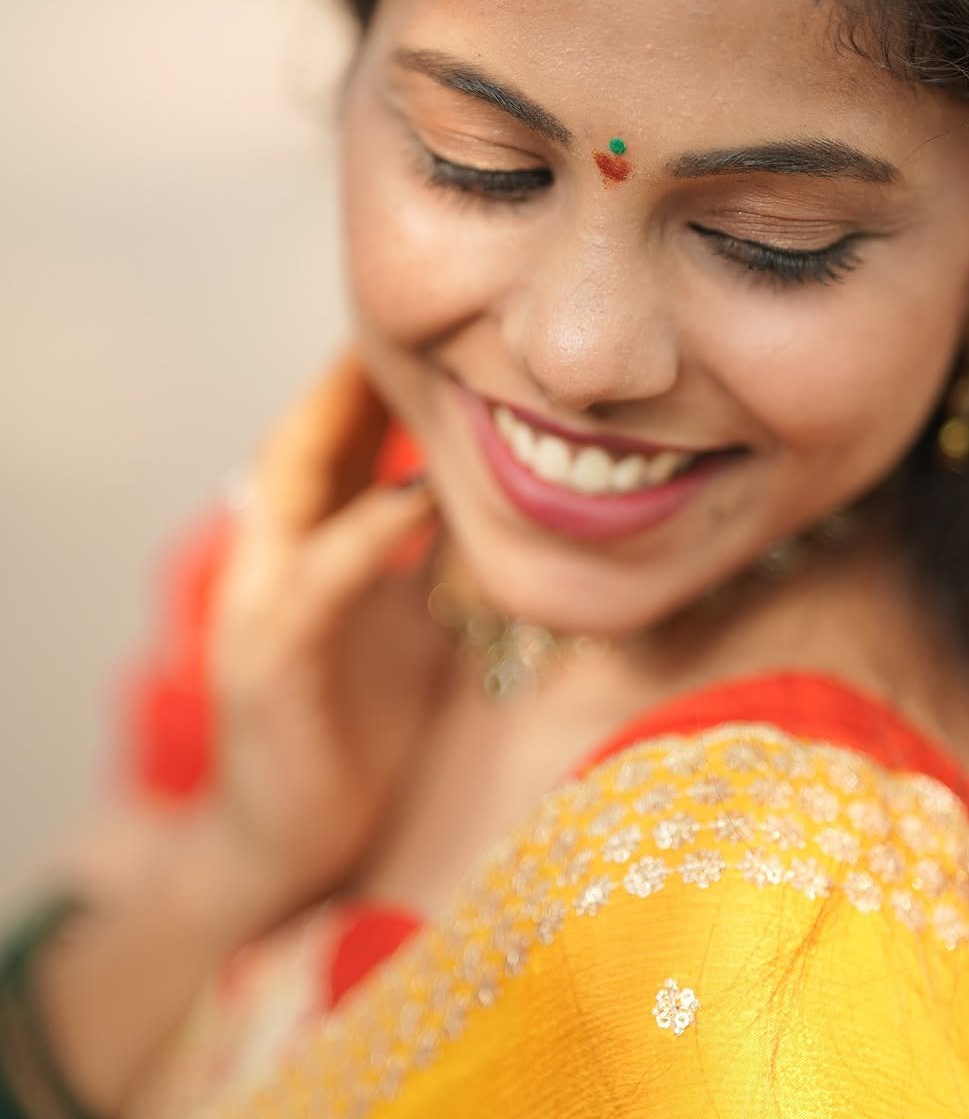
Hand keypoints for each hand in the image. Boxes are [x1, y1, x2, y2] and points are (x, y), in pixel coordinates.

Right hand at [199, 353, 450, 938]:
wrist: (297, 851)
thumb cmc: (362, 736)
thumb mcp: (414, 632)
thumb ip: (438, 566)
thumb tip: (510, 507)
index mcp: (310, 552)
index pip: (337, 443)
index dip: (374, 382)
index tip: (439, 327)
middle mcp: (275, 563)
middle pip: (307, 440)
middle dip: (352, 376)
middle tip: (410, 314)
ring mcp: (261, 606)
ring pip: (293, 485)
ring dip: (342, 420)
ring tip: (395, 362)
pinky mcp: (267, 661)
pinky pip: (321, 577)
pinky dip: (366, 529)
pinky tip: (415, 494)